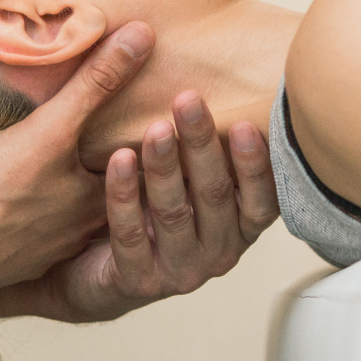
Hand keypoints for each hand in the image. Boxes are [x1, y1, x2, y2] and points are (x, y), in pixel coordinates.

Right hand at [0, 21, 154, 296]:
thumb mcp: (50, 129)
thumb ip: (96, 84)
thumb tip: (144, 37)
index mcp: (100, 201)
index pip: (144, 167)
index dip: (152, 142)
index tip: (164, 120)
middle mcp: (83, 231)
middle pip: (110, 191)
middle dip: (116, 165)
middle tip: (121, 135)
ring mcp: (48, 249)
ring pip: (75, 215)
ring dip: (77, 192)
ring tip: (74, 164)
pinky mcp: (15, 259)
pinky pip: (40, 234)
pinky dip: (43, 215)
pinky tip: (30, 201)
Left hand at [0, 90, 279, 321]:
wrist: (97, 274)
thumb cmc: (155, 214)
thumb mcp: (191, 184)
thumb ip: (209, 150)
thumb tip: (220, 78)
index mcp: (240, 227)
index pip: (262, 199)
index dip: (255, 163)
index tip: (243, 122)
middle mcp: (218, 253)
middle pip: (214, 194)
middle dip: (200, 144)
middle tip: (187, 99)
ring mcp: (179, 272)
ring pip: (173, 213)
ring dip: (164, 167)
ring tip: (153, 128)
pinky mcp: (138, 282)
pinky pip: (130, 233)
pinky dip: (124, 194)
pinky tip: (119, 160)